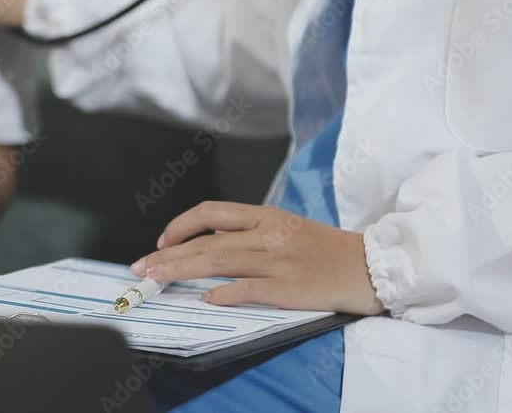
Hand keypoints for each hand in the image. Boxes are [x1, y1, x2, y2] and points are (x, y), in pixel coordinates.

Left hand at [130, 202, 384, 315]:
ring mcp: (276, 260)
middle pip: (206, 241)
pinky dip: (224, 294)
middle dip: (168, 255)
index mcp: (265, 216)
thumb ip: (249, 232)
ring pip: (218, 262)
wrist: (369, 266)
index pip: (211, 212)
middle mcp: (266, 234)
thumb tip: (209, 241)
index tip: (161, 242)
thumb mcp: (285, 227)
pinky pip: (248, 289)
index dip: (180, 226)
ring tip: (157, 280)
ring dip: (182, 271)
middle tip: (142, 268)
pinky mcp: (288, 287)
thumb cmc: (325, 249)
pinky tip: (205, 300)